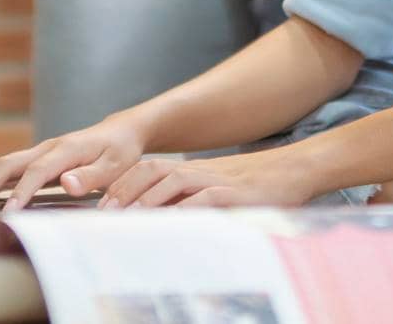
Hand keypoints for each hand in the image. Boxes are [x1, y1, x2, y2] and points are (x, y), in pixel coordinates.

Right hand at [0, 113, 148, 212]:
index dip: (21, 192)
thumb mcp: (116, 165)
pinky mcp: (38, 158)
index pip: (37, 172)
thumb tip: (67, 184)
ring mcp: (40, 151)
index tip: (8, 213)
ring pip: (4, 164)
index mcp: (66, 150)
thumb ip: (92, 176)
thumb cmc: (120, 151)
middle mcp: (48, 148)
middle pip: (8, 163)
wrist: (121, 132)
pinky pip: (10, 168)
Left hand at [100, 147, 312, 209]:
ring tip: (128, 217)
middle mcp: (197, 170)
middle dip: (124, 189)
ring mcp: (215, 179)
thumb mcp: (214, 190)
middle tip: (105, 211)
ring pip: (172, 181)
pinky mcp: (235, 192)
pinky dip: (186, 209)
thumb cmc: (251, 187)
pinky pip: (205, 198)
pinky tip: (171, 222)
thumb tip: (157, 219)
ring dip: (147, 200)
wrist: (292, 171)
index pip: (147, 169)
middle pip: (152, 170)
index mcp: (190, 169)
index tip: (101, 203)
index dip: (121, 184)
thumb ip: (188, 200)